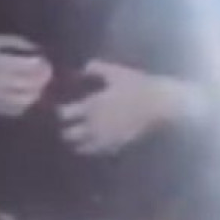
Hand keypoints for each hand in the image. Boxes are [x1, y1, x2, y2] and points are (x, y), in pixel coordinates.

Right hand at [0, 35, 51, 117]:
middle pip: (30, 84)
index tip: (44, 61)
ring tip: (39, 85)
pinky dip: (26, 104)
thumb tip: (36, 49)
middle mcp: (0, 83)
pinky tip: (27, 96)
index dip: (41, 65)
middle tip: (46, 73)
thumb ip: (16, 42)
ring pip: (26, 100)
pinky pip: (18, 110)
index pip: (27, 67)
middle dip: (43, 78)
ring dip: (37, 92)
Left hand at [58, 60, 173, 155]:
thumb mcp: (116, 72)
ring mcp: (105, 137)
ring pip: (83, 147)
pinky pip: (99, 151)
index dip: (61, 112)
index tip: (61, 110)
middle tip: (65, 127)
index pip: (65, 114)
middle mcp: (94, 125)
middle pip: (69, 135)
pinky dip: (93, 149)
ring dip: (77, 143)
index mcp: (91, 105)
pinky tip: (93, 146)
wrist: (159, 104)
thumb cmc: (138, 86)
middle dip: (66, 131)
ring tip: (76, 140)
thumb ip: (97, 68)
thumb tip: (84, 67)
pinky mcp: (118, 145)